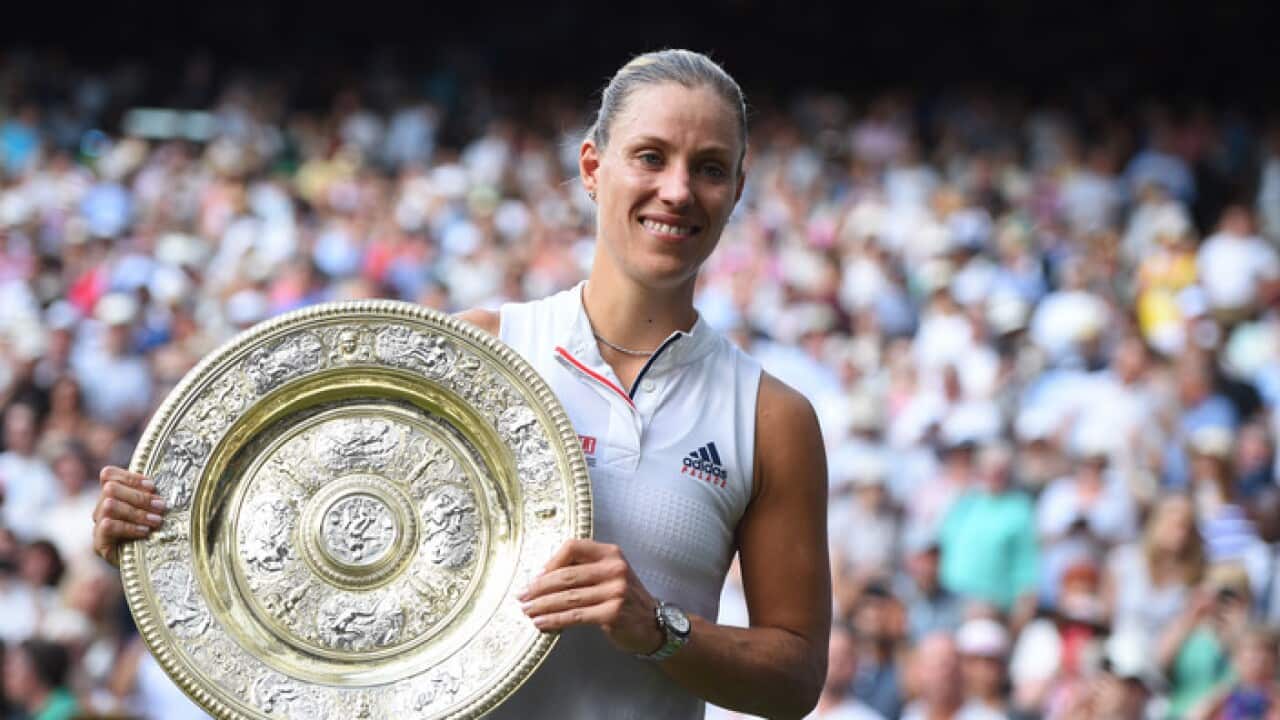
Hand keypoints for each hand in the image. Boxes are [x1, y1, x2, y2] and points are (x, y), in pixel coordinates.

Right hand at [92, 466, 165, 565]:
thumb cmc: (156, 531)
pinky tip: (145, 532)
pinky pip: (107, 526)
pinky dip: (129, 527)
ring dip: (136, 512)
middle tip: (161, 506)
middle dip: (139, 496)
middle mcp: (101, 507)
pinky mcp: (99, 543)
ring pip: (109, 506)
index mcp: (113, 494)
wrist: (149, 564)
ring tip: (156, 520)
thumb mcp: (155, 509)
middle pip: (110, 488)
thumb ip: (152, 495)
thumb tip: (166, 484)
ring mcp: (98, 525)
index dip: (130, 477)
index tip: (153, 486)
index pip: (109, 475)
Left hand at [518, 539, 663, 655]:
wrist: (654, 624)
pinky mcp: (613, 613)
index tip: (536, 576)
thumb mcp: (610, 575)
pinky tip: (541, 623)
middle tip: (522, 596)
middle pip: (566, 575)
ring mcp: (615, 591)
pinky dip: (554, 620)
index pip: (573, 547)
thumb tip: (542, 578)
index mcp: (611, 553)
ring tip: (527, 611)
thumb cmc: (625, 599)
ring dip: (542, 605)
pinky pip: (575, 616)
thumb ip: (584, 570)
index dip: (551, 561)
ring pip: (567, 597)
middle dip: (538, 587)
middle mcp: (614, 568)